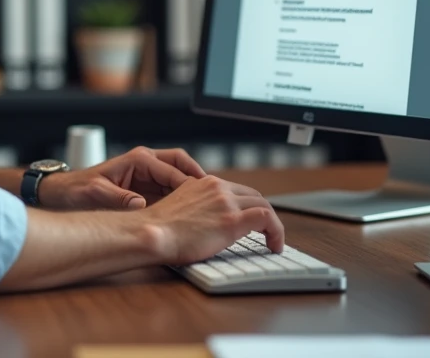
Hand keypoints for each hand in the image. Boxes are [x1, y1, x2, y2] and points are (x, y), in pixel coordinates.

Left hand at [37, 147, 206, 210]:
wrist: (63, 194)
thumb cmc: (77, 190)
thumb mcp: (96, 193)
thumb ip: (118, 198)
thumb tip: (140, 205)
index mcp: (138, 159)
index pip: (172, 167)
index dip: (189, 183)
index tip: (201, 197)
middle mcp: (146, 164)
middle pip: (182, 166)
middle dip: (198, 179)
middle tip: (213, 197)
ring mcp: (148, 177)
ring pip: (179, 179)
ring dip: (193, 191)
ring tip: (207, 207)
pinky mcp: (147, 190)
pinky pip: (171, 192)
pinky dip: (183, 200)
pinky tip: (191, 214)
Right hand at [138, 175, 284, 264]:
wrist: (152, 233)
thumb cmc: (159, 229)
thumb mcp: (179, 207)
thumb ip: (196, 206)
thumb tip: (207, 221)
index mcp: (204, 183)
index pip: (236, 190)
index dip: (248, 206)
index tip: (252, 221)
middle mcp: (217, 187)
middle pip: (254, 195)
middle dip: (263, 213)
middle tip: (267, 232)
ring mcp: (226, 202)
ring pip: (264, 205)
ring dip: (273, 224)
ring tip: (273, 241)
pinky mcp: (233, 220)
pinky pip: (267, 219)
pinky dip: (277, 231)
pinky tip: (274, 245)